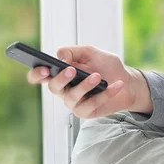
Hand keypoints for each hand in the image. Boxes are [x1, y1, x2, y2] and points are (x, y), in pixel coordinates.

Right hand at [26, 45, 149, 118]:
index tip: (44, 68)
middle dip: (61, 78)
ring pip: (73, 96)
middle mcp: (63, 89)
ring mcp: (73, 102)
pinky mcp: (86, 112)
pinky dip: (106, 93)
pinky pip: (92, 103)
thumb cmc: (105, 66)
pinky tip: (116, 84)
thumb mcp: (90, 52)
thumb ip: (73, 52)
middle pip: (53, 87)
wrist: (127, 82)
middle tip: (71, 70)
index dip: (37, 74)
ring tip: (98, 76)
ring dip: (85, 85)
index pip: (40, 75)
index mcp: (60, 73)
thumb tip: (61, 58)